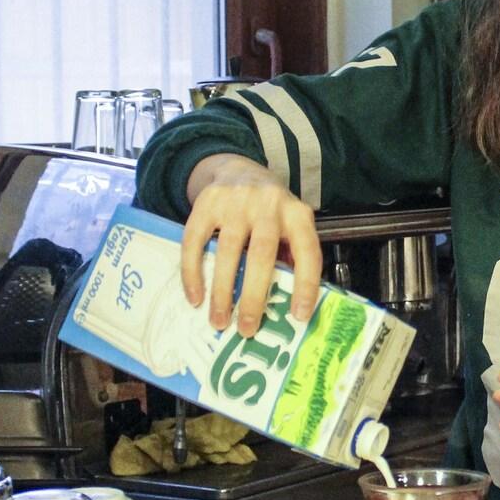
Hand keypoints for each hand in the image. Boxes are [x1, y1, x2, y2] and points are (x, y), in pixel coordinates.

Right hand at [182, 153, 320, 335]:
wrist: (237, 169)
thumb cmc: (269, 212)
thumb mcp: (289, 226)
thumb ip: (290, 256)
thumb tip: (287, 306)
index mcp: (296, 214)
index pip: (307, 251)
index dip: (306, 285)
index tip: (299, 316)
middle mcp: (268, 205)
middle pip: (261, 254)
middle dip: (254, 296)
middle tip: (248, 329)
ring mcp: (235, 202)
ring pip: (227, 250)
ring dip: (222, 291)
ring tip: (219, 321)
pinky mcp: (206, 203)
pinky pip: (194, 241)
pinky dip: (193, 272)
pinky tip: (195, 297)